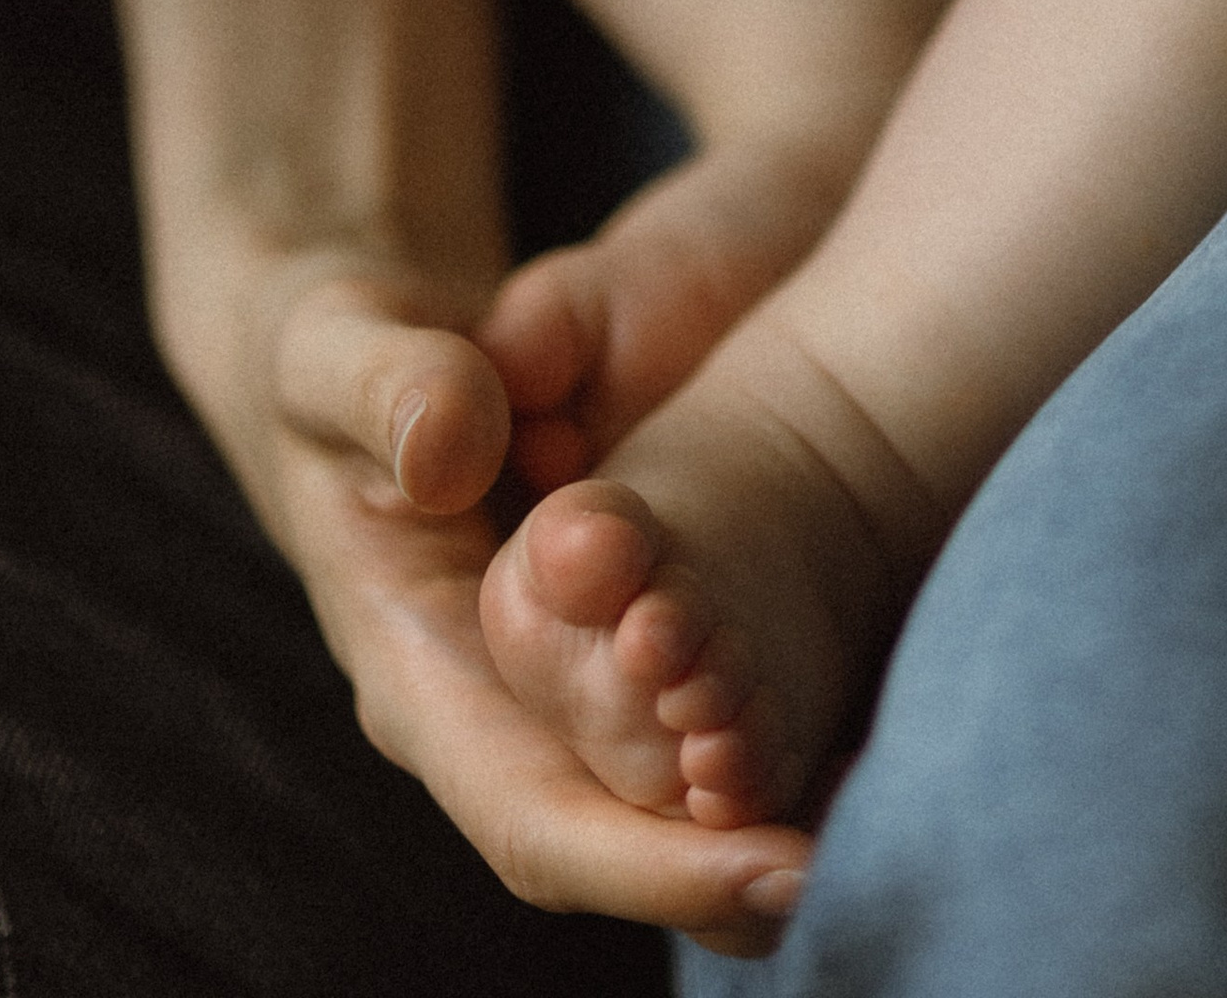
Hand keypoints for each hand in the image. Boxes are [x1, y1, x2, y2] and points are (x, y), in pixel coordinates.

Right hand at [208, 251, 811, 955]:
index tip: (766, 865)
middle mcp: (488, 718)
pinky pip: (677, 749)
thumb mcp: (339, 346)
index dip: (648, 864)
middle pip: (615, 853)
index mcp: (419, 674)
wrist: (346, 361)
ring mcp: (543, 696)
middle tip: (860, 871)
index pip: (533, 819)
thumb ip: (389, 386)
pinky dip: (764, 765)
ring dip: (762, 839)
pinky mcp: (592, 661)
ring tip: (892, 827)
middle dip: (729, 880)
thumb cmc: (335, 354)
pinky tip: (860, 753)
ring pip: (657, 819)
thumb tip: (450, 450)